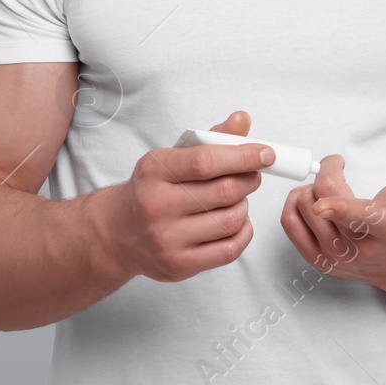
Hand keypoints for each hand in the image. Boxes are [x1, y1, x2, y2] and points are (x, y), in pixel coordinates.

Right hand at [108, 110, 272, 282]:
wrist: (119, 232)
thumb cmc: (152, 189)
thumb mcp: (172, 157)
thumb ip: (210, 139)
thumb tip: (242, 120)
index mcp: (154, 171)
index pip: (207, 161)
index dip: (243, 155)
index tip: (266, 154)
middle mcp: (157, 206)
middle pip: (225, 191)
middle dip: (249, 180)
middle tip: (252, 175)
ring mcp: (168, 239)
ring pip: (231, 220)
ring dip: (244, 206)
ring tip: (235, 200)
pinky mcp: (180, 264)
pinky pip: (230, 248)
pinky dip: (243, 231)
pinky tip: (235, 222)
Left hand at [280, 152, 385, 293]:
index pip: (360, 219)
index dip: (338, 209)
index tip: (322, 203)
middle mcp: (360, 250)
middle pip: (321, 203)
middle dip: (326, 174)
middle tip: (337, 169)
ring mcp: (336, 258)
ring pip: (302, 209)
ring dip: (310, 188)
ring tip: (328, 187)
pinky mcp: (318, 261)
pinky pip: (290, 225)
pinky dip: (294, 204)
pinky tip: (311, 199)